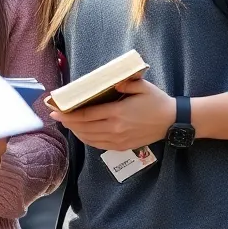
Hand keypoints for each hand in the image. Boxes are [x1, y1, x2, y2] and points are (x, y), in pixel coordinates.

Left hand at [49, 79, 175, 151]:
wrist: (172, 121)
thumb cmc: (156, 101)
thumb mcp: (141, 86)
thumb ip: (124, 83)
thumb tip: (110, 82)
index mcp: (117, 112)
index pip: (86, 115)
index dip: (68, 114)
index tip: (56, 110)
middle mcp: (115, 128)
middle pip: (84, 128)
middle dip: (68, 122)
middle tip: (56, 116)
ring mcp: (118, 140)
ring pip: (90, 138)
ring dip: (76, 132)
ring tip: (67, 123)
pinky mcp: (122, 146)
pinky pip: (99, 145)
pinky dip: (87, 139)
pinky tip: (82, 133)